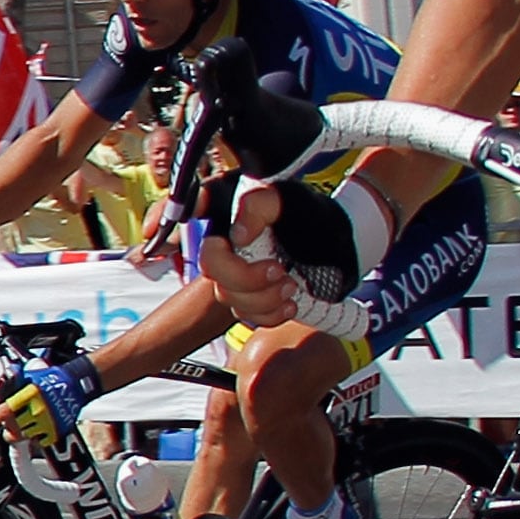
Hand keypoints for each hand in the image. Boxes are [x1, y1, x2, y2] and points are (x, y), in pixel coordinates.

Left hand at [0, 353, 99, 443]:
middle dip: (8, 427)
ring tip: (27, 420)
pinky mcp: (56, 432)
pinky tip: (39, 424)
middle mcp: (37, 411)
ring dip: (21, 431)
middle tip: (12, 420)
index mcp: (28, 396)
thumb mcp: (30, 374)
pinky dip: (36, 436)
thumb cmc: (53, 378)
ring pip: (24, 437)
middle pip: (12, 429)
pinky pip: (39, 441)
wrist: (77, 384)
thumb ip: (13, 381)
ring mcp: (47, 423)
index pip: (4, 412)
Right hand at [203, 169, 383, 306]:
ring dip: (264, 299)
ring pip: (231, 299)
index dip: (179, 212)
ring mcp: (236, 276)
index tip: (193, 223)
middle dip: (247, 279)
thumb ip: (259, 206)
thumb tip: (238, 235)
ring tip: (292, 286)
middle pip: (214, 271)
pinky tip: (290, 305)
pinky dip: (270, 315)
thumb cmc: (313, 217)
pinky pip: (249, 316)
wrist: (340, 245)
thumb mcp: (289, 201)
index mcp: (229, 217)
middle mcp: (226, 248)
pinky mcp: (252, 299)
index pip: (196, 212)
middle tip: (280, 271)